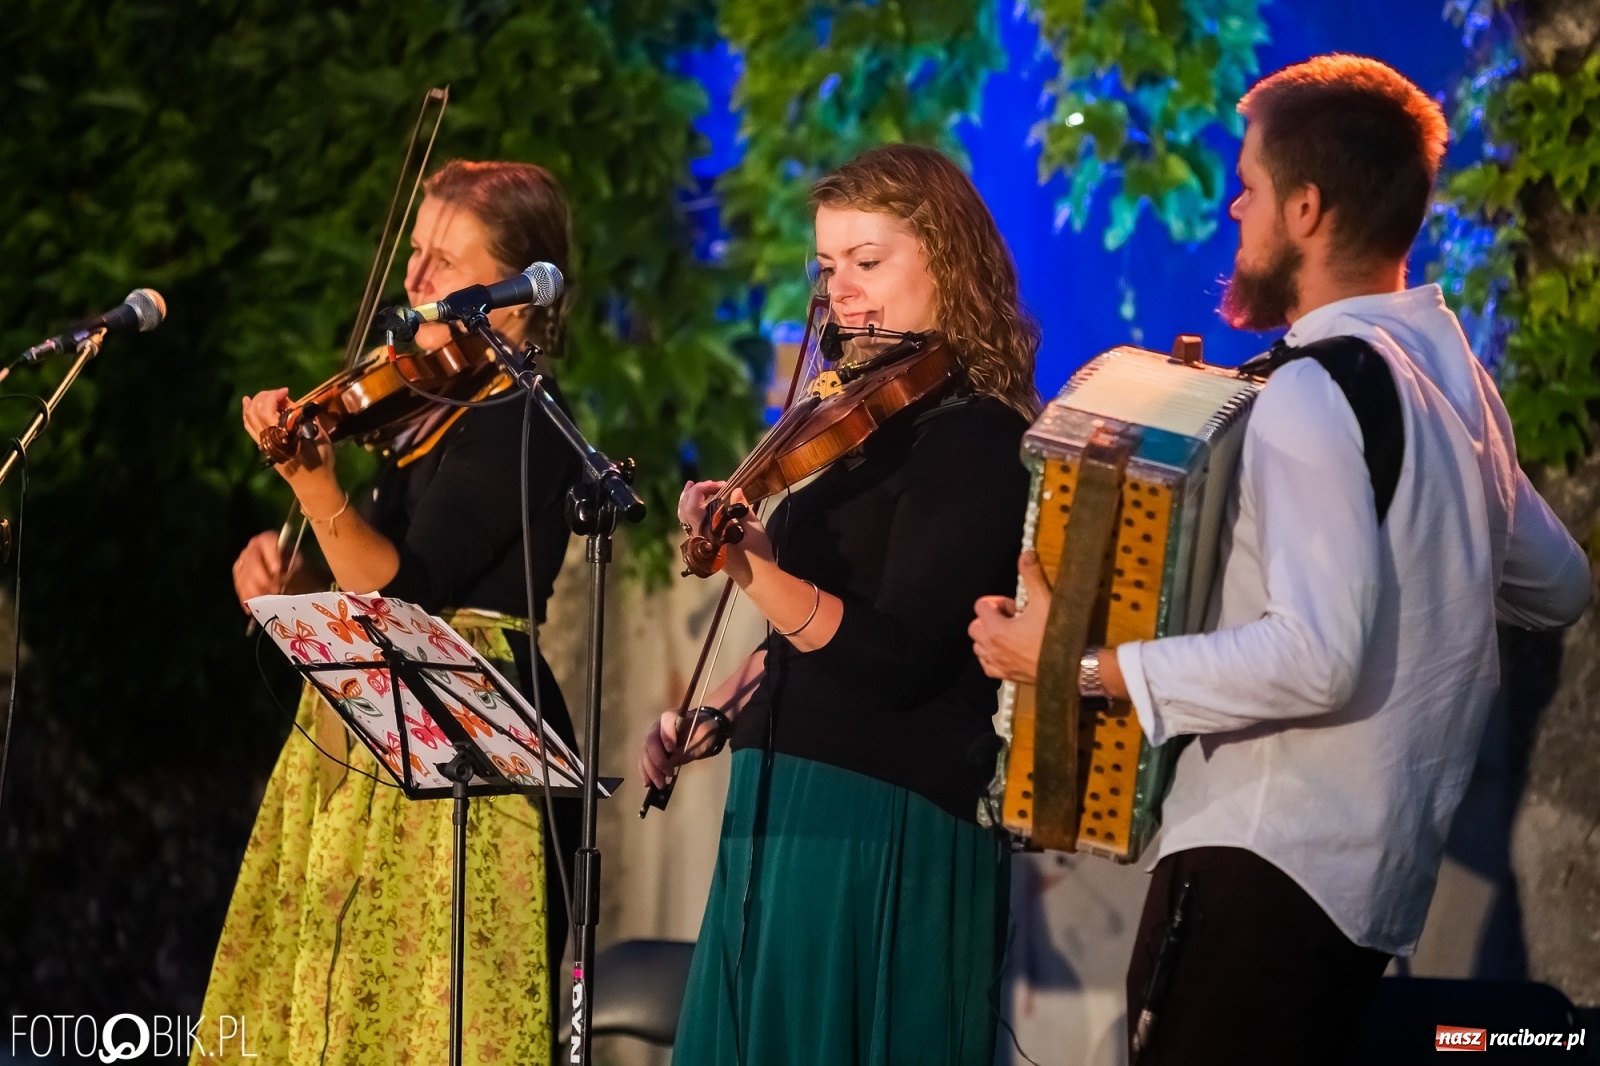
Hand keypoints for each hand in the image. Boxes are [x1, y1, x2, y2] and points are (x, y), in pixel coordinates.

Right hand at [232, 530, 329, 611]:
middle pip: (253, 562)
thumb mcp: (298, 565)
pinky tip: (254, 608)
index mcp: (269, 540)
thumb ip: (291, 565)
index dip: (271, 555)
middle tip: (276, 590)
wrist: (291, 578)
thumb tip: (280, 573)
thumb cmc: (296, 568)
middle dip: (264, 578)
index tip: (277, 570)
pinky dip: (248, 599)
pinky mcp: (239, 577)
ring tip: (269, 600)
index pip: (267, 541)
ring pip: (244, 577)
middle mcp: (252, 548)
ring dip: (256, 591)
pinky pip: (239, 588)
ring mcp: (243, 562)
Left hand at [241, 388, 333, 484]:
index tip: (286, 391)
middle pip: (256, 412)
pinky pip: (250, 427)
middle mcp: (271, 440)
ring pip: (249, 419)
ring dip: (255, 403)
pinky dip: (247, 413)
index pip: (268, 412)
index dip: (274, 396)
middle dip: (265, 396)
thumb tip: (291, 403)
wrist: (313, 484)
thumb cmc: (321, 460)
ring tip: (265, 394)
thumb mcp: (320, 437)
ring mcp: (265, 444)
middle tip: (280, 393)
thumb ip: (305, 419)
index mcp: (285, 437)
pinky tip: (248, 403)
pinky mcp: (263, 447)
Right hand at [639, 708, 725, 788]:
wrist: (700, 731)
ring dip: (650, 770)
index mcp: (673, 717)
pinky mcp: (650, 749)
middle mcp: (658, 726)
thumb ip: (687, 749)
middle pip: (651, 741)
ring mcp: (652, 737)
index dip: (666, 735)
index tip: (671, 749)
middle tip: (667, 775)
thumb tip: (670, 763)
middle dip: (657, 760)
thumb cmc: (703, 732)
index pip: (666, 722)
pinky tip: (648, 783)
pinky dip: (646, 772)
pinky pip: (644, 760)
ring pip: (645, 753)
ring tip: (660, 784)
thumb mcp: (702, 740)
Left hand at [678, 481, 770, 585]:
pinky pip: (690, 525)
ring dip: (688, 500)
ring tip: (694, 487)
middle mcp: (700, 537)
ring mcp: (700, 542)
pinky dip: (691, 511)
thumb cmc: (758, 554)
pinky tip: (700, 504)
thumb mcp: (754, 528)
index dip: (702, 489)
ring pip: (684, 518)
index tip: (721, 485)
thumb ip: (741, 508)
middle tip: (707, 483)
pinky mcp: (704, 545)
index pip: (693, 506)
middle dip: (693, 492)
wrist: (757, 578)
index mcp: (710, 532)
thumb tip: (735, 490)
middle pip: (684, 510)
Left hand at [969, 551, 1051, 682]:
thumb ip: (1032, 576)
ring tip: (1012, 634)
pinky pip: (986, 665)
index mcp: (995, 628)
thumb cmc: (1055, 635)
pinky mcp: (1004, 676)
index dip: (997, 602)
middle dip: (990, 619)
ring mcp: (996, 663)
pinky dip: (993, 656)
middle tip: (1013, 619)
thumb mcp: (1044, 601)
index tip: (1015, 606)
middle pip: (975, 626)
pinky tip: (1010, 651)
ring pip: (978, 646)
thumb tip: (1026, 553)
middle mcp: (990, 647)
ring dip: (990, 637)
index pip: (980, 606)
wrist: (1069, 667)